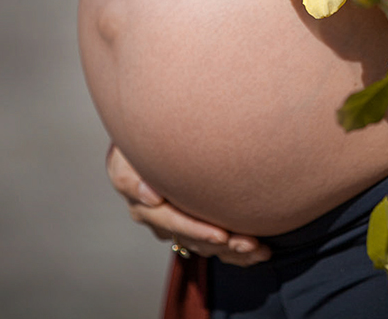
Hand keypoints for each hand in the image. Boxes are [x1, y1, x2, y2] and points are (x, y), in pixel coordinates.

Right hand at [106, 144, 270, 265]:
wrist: (161, 135)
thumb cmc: (145, 136)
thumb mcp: (126, 152)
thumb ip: (129, 175)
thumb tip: (151, 198)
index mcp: (143, 203)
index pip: (169, 220)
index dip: (195, 229)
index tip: (221, 234)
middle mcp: (160, 218)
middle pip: (193, 238)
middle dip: (222, 243)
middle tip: (248, 243)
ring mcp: (180, 224)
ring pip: (207, 246)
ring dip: (234, 250)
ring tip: (259, 248)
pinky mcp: (198, 226)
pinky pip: (218, 247)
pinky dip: (240, 252)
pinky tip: (262, 251)